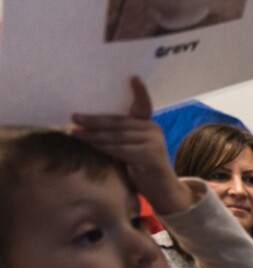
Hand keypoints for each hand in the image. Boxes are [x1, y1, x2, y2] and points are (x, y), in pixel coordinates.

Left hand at [71, 77, 192, 214]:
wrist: (163, 190)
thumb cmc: (142, 169)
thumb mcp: (132, 148)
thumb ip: (120, 136)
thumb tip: (88, 126)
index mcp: (149, 125)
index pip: (144, 105)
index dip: (140, 91)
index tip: (133, 77)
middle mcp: (153, 130)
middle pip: (119, 121)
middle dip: (95, 120)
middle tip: (75, 117)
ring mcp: (153, 142)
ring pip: (117, 135)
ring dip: (93, 135)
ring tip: (75, 132)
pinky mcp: (150, 156)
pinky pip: (120, 149)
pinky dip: (103, 147)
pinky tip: (90, 144)